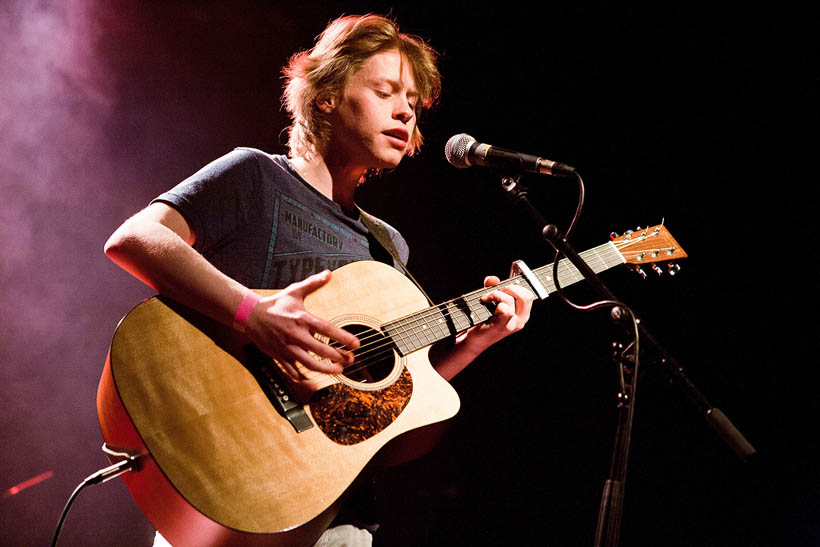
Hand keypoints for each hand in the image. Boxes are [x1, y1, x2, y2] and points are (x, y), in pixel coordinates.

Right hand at [244, 270, 358, 381]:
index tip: (356, 344)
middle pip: (321, 350)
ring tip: (339, 371)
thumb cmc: (275, 304)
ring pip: (309, 364)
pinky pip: (293, 371)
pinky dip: (304, 378)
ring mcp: (287, 348)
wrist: (250, 315)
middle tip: (351, 359)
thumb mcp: (295, 291)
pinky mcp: (280, 356)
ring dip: (326, 370)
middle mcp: (296, 335)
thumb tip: (328, 274)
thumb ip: (313, 283)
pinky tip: (314, 380)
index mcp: (302, 319)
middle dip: (339, 357)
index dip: (343, 338)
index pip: (327, 330)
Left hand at [471, 275, 533, 346]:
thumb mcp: (490, 299)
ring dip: (497, 294)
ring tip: (487, 298)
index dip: (518, 287)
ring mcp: (513, 324)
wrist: (474, 339)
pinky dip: (494, 300)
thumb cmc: (483, 320)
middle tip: (497, 292)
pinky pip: (505, 309)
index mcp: (522, 314)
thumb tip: (493, 279)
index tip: (505, 286)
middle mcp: (521, 320)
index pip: (529, 295)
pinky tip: (484, 302)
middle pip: (526, 296)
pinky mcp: (503, 326)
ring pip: (512, 300)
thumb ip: (493, 287)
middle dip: (510, 288)